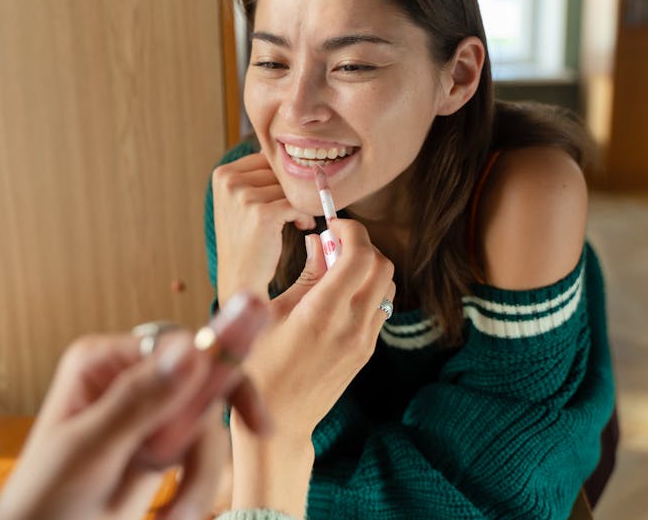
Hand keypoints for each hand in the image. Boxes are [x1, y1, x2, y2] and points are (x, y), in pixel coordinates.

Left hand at [0, 294, 272, 519]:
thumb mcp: (90, 451)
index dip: (223, 376)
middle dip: (206, 443)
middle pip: (202, 388)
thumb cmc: (42, 502)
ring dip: (199, 478)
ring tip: (176, 517)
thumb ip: (138, 401)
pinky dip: (195, 488)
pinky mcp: (156, 447)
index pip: (180, 348)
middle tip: (223, 468)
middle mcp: (126, 380)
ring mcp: (144, 414)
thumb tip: (190, 350)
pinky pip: (198, 455)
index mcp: (102, 363)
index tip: (253, 417)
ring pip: (205, 428)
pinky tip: (175, 513)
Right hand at [212, 153, 314, 302]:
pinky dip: (305, 216)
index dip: (281, 178)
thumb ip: (256, 178)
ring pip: (291, 189)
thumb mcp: (240, 202)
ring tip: (296, 220)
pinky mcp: (262, 214)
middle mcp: (229, 182)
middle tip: (294, 211)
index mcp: (222, 174)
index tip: (283, 197)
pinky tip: (301, 226)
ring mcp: (244, 197)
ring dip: (300, 204)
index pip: (266, 160)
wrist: (240, 278)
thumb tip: (285, 155)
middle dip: (292, 192)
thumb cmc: (246, 240)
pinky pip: (297, 204)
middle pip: (280, 172)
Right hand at [230, 219, 393, 516]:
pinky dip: (367, 289)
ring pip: (387, 285)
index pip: (359, 255)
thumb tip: (320, 240)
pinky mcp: (367, 351)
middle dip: (362, 244)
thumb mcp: (271, 314)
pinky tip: (339, 294)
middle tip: (334, 243)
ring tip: (335, 268)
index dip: (352, 230)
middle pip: (382, 265)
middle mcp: (351, 326)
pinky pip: (380, 307)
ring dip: (367, 267)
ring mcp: (363, 341)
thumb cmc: (261, 366)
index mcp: (321, 313)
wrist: (278, 422)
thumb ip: (304, 275)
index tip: (333, 225)